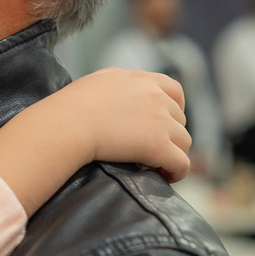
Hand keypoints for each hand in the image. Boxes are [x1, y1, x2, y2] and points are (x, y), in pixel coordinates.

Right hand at [65, 68, 190, 182]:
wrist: (70, 122)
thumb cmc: (75, 103)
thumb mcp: (100, 79)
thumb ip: (119, 79)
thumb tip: (124, 87)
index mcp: (143, 80)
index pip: (175, 90)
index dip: (177, 107)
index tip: (168, 121)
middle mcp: (157, 98)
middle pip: (180, 119)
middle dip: (171, 134)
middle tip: (154, 148)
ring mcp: (160, 122)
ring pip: (184, 142)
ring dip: (174, 153)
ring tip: (159, 166)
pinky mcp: (158, 146)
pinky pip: (181, 163)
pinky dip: (177, 172)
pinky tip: (164, 176)